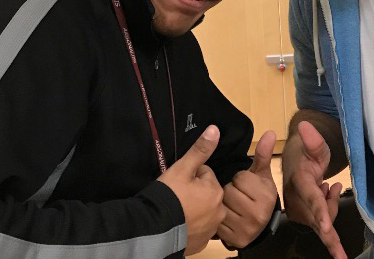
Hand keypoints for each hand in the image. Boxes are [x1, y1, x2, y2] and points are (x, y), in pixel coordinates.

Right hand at [158, 125, 225, 255]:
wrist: (153, 231)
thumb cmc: (169, 196)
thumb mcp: (182, 168)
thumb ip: (200, 150)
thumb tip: (215, 129)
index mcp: (216, 191)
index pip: (205, 174)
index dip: (190, 176)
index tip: (178, 182)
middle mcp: (219, 212)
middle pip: (206, 193)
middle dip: (193, 193)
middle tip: (176, 196)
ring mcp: (210, 230)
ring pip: (203, 211)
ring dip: (192, 209)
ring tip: (176, 210)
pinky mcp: (201, 243)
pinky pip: (198, 229)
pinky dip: (189, 226)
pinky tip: (177, 223)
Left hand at [217, 130, 278, 247]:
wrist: (261, 225)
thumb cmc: (259, 194)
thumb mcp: (262, 174)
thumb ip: (263, 154)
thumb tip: (269, 132)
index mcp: (266, 196)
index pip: (240, 177)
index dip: (239, 178)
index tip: (245, 184)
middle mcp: (258, 214)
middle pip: (228, 191)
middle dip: (230, 190)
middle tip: (237, 194)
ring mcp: (246, 228)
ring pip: (221, 206)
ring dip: (223, 203)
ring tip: (232, 204)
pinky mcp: (234, 239)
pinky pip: (217, 222)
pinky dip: (218, 218)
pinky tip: (227, 217)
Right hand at [283, 121, 345, 258]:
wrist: (294, 160)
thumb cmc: (307, 153)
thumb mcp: (316, 146)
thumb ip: (313, 140)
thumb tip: (304, 125)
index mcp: (299, 180)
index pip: (311, 198)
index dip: (320, 212)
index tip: (327, 228)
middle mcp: (293, 198)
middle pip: (319, 216)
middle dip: (331, 206)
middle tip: (331, 186)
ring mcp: (294, 209)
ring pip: (319, 222)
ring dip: (328, 208)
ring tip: (326, 186)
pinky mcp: (297, 215)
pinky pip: (316, 224)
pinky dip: (324, 213)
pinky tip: (322, 196)